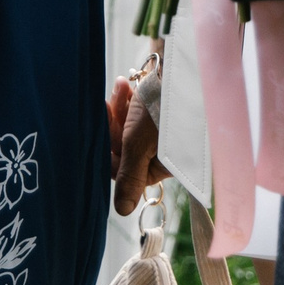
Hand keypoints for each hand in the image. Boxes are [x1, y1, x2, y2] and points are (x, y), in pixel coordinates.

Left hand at [107, 66, 166, 214]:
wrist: (183, 73)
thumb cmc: (163, 112)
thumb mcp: (140, 145)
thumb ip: (129, 175)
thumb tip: (122, 211)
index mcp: (159, 168)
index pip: (121, 168)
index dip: (108, 150)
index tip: (101, 130)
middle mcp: (160, 153)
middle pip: (122, 146)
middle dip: (112, 124)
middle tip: (106, 105)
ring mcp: (159, 132)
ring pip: (126, 126)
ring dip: (118, 107)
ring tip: (121, 87)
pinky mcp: (158, 111)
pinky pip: (135, 111)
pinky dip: (127, 99)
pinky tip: (126, 85)